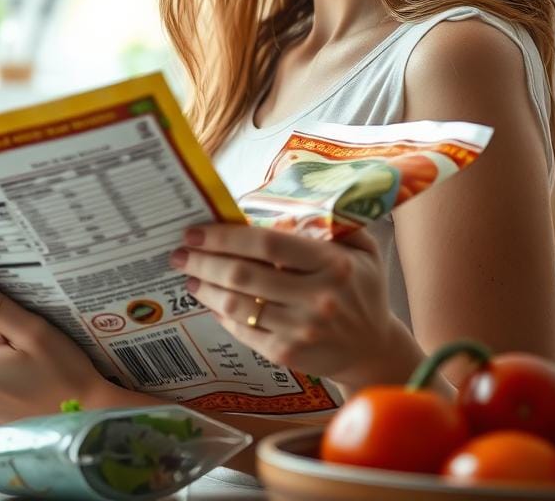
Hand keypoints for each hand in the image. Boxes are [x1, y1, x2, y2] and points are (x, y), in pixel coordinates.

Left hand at [170, 222, 405, 390]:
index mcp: (332, 264)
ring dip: (205, 287)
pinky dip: (220, 314)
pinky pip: (243, 331)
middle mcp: (317, 298)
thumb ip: (330, 221)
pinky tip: (210, 300)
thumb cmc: (360, 288)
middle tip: (180, 251)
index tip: (197, 230)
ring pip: (237, 305)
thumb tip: (281, 201)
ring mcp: (300, 330)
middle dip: (204, 260)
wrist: (374, 349)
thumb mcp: (361, 248)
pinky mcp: (287, 354)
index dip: (226, 236)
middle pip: (244, 274)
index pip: (268, 245)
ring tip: (189, 273)